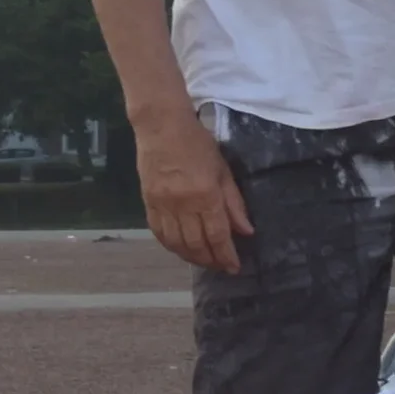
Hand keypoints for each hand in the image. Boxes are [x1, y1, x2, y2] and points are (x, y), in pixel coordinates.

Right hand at [134, 107, 251, 274]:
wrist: (161, 126)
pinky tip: (181, 249)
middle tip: (221, 266)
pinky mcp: (148, 202)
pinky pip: (159, 233)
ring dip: (191, 257)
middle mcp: (183, 205)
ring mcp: (163, 205)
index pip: (218, 235)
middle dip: (211, 260)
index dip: (226, 255)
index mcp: (205, 195)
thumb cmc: (197, 143)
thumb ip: (234, 203)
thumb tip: (246, 231)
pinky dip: (171, 246)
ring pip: (177, 243)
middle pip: (196, 244)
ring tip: (203, 261)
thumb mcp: (223, 170)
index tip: (234, 267)